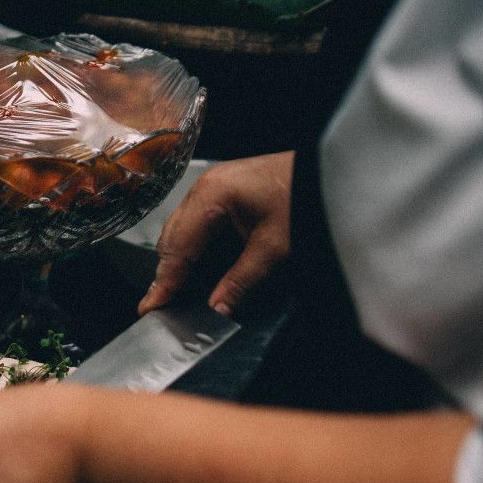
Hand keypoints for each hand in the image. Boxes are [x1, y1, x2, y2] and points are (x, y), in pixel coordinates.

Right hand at [139, 152, 294, 316]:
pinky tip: (198, 270)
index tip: (151, 307)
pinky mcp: (224, 192)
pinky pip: (197, 224)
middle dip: (167, 273)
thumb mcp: (273, 249)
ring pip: (182, 231)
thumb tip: (216, 309)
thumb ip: (240, 282)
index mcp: (211, 195)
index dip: (164, 281)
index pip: (177, 247)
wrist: (331, 173)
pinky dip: (194, 249)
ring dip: (179, 261)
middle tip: (161, 306)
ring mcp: (212, 187)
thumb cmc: (305, 196)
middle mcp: (205, 187)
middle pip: (172, 237)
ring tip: (176, 293)